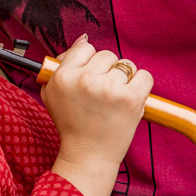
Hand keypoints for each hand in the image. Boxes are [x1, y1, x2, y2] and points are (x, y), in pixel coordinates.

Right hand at [42, 36, 151, 195]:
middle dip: (108, 70)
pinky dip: (142, 85)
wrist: (88, 155)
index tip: (91, 74)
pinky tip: (131, 98)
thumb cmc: (70, 124)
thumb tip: (83, 40)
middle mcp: (85, 80)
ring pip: (127, 65)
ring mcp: (110, 89)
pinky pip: (145, 76)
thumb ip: (60, 65)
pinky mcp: (131, 99)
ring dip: (125, 78)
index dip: (90, 60)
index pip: (85, 48)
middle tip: (103, 91)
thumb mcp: (51, 93)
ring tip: (115, 98)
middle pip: (107, 55)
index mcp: (64, 76)